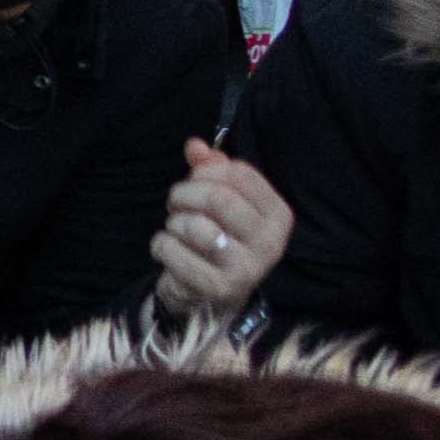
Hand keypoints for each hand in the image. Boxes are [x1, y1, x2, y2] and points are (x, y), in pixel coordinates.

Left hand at [151, 138, 288, 314]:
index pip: (241, 174)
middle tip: (176, 203)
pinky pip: (174, 252)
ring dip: (173, 223)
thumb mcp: (220, 199)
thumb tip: (195, 145)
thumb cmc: (218, 236)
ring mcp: (246, 269)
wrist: (211, 293)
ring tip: (176, 230)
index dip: (207, 170)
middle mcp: (270, 243)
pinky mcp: (217, 288)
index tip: (195, 179)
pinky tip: (169, 250)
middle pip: (217, 199)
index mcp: (278, 215)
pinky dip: (161, 245)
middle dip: (184, 195)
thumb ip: (209, 169)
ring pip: (195, 226)